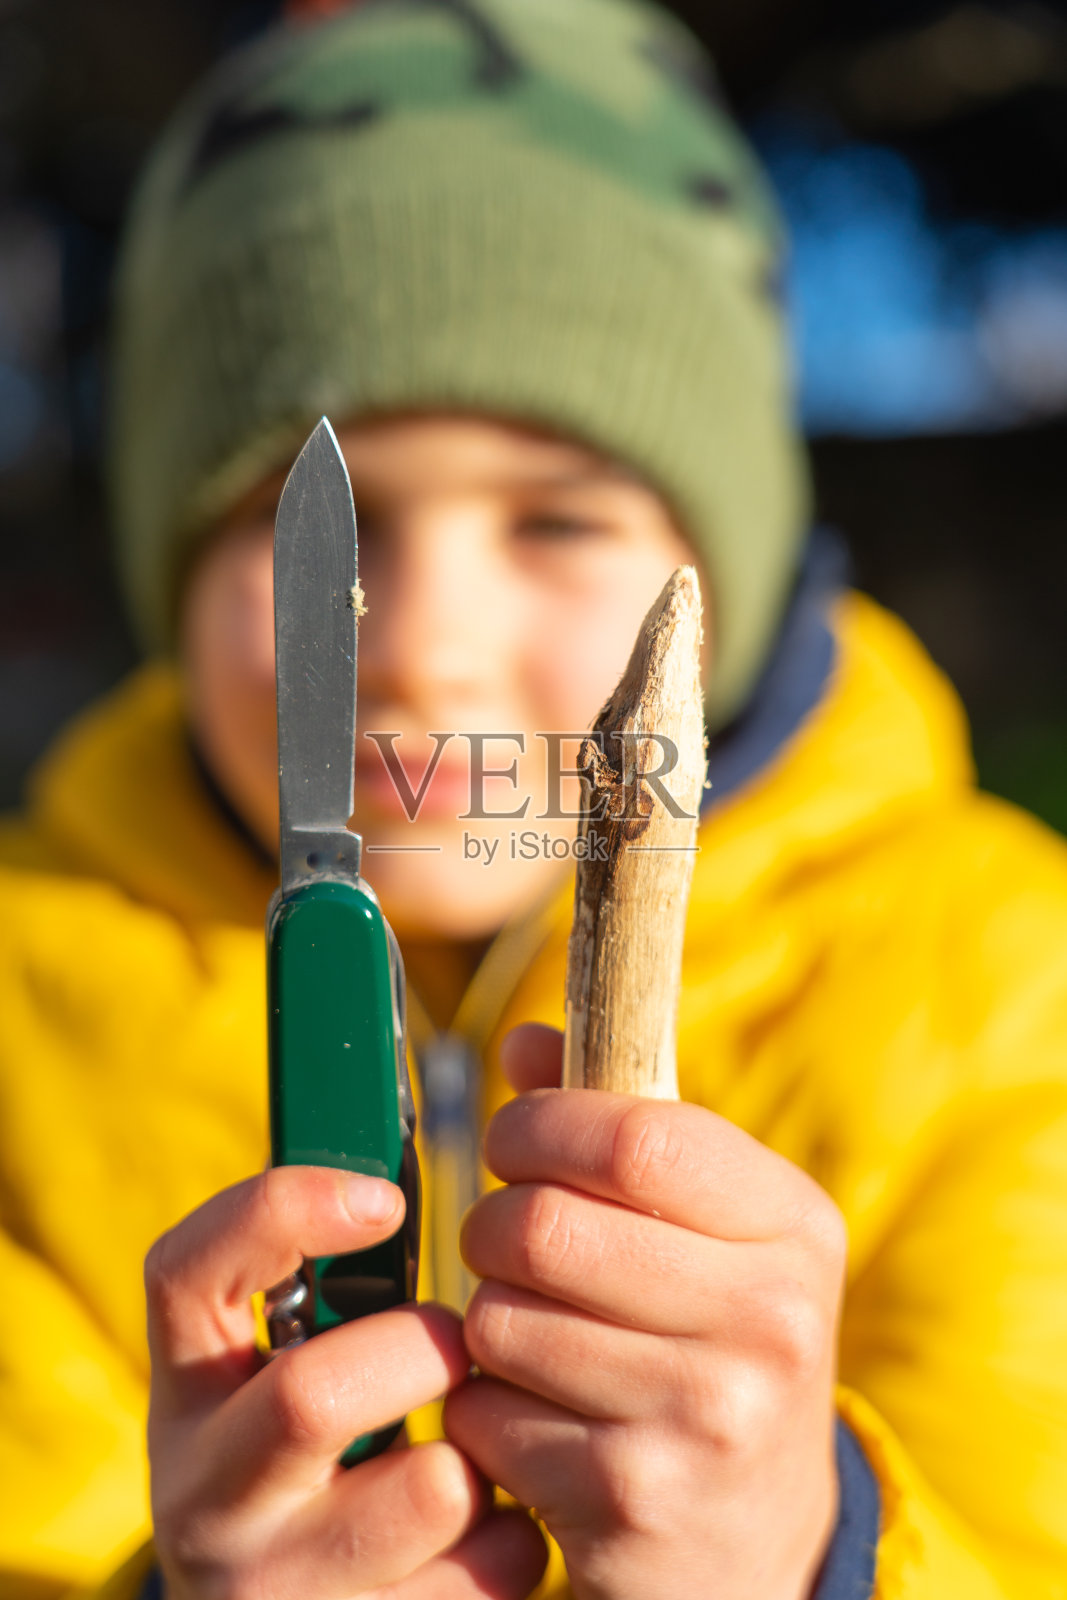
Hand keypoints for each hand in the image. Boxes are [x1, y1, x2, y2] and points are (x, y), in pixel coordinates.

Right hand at [145, 1166, 546, 1599]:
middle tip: (461, 1342)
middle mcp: (207, 1498)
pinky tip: (488, 1530)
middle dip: (424, 1347)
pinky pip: (492, 1562)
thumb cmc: (323, 1465)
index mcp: (187, 1396)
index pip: (184, 1271)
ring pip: (431, 1486)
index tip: (384, 1199)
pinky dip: (517, 1532)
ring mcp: (277, 1589)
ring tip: (476, 1446)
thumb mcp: (286, 1375)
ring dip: (485, 1447)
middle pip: (313, 1395)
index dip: (282, 1210)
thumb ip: (330, 1295)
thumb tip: (396, 1179)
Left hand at [445, 1025, 844, 1599]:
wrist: (757, 1543)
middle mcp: (768, 1320)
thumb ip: (620, 1121)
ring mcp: (703, 1417)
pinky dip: (482, 1406)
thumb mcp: (710, 1227)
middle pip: (545, 1226)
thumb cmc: (715, 1340)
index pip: (635, 1137)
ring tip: (531, 1330)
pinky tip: (535, 1414)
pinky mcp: (629, 1497)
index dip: (542, 1123)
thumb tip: (526, 1040)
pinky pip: (485, 1412)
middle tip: (503, 1237)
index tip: (515, 1140)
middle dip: (491, 1223)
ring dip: (486, 1317)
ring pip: (500, 1317)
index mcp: (795, 1226)